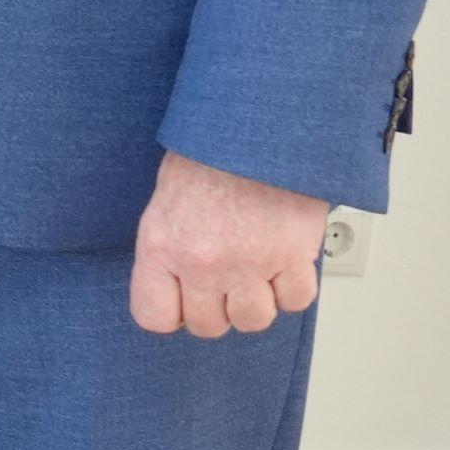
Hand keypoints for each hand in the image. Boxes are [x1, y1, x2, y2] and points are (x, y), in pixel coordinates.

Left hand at [130, 150, 328, 338]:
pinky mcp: (292, 256)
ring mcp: (248, 263)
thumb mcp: (166, 200)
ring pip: (253, 320)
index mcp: (160, 246)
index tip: (183, 303)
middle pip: (208, 325)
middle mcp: (201, 262)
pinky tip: (285, 265)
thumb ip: (169, 246)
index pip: (153, 316)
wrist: (258, 124)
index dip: (171, 313)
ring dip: (257, 303)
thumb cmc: (210, 152)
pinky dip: (293, 289)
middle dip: (218, 309)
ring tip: (256, 274)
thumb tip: (177, 280)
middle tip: (225, 284)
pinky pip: (296, 300)